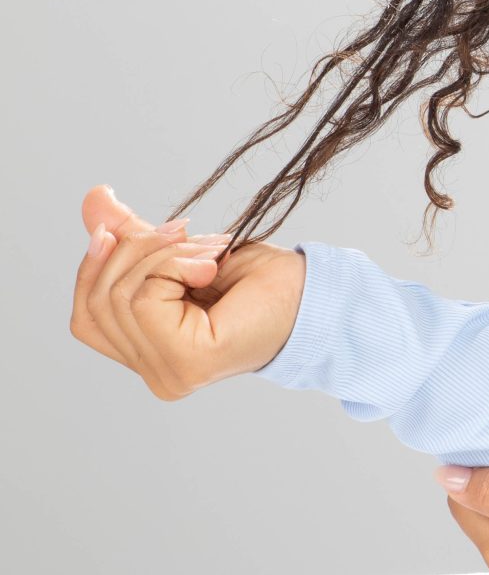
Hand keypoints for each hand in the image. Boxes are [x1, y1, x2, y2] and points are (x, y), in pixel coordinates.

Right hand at [70, 183, 306, 398]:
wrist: (315, 292)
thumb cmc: (260, 279)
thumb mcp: (183, 252)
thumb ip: (136, 237)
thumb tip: (93, 199)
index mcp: (150, 356)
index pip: (85, 319)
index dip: (91, 269)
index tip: (114, 229)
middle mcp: (156, 375)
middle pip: (97, 302)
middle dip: (135, 252)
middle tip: (185, 232)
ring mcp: (169, 374)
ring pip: (120, 295)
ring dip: (163, 255)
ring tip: (207, 253)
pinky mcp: (186, 362)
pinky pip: (145, 298)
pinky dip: (174, 266)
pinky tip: (211, 269)